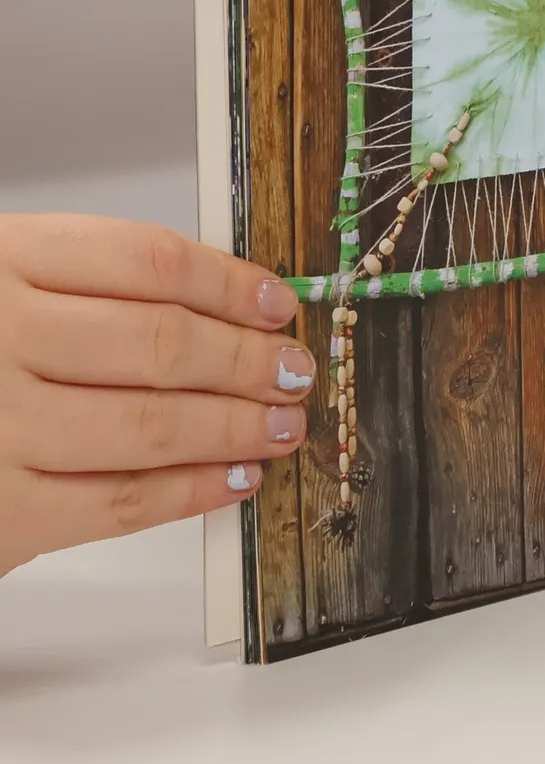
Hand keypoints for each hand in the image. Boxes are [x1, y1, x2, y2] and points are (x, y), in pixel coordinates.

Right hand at [0, 216, 311, 578]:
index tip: (278, 304)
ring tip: (281, 426)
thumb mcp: (3, 280)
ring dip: (235, 429)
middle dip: (246, 362)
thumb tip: (229, 306)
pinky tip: (232, 480)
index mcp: (4, 261)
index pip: (148, 262)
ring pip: (150, 425)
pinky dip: (189, 492)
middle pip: (160, 344)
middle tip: (296, 372)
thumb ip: (92, 286)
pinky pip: (116, 503)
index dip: (230, 284)